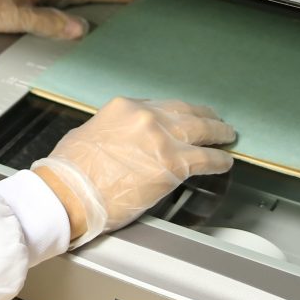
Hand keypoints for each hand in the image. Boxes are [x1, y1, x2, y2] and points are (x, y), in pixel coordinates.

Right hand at [31, 98, 235, 246]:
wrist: (71, 193)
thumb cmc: (71, 171)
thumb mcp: (88, 134)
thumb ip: (113, 131)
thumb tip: (123, 141)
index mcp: (124, 107)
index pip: (160, 106)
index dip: (176, 113)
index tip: (184, 117)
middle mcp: (146, 117)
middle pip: (186, 112)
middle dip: (205, 117)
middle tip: (216, 121)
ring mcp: (162, 138)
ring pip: (201, 130)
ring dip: (218, 134)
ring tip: (228, 137)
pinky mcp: (173, 164)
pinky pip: (206, 159)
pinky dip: (219, 160)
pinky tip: (226, 162)